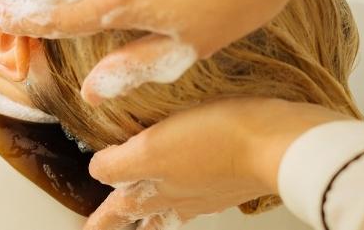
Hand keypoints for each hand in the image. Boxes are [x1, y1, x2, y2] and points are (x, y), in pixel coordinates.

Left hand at [83, 98, 349, 229]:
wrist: (277, 144)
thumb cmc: (218, 142)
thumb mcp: (151, 150)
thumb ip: (118, 165)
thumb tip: (97, 170)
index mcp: (153, 193)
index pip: (116, 212)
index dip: (99, 219)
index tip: (87, 228)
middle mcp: (178, 199)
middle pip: (142, 214)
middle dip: (120, 217)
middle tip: (102, 227)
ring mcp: (206, 191)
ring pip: (170, 205)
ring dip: (152, 208)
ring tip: (144, 212)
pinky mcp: (230, 176)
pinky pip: (199, 187)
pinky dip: (186, 186)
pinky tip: (190, 177)